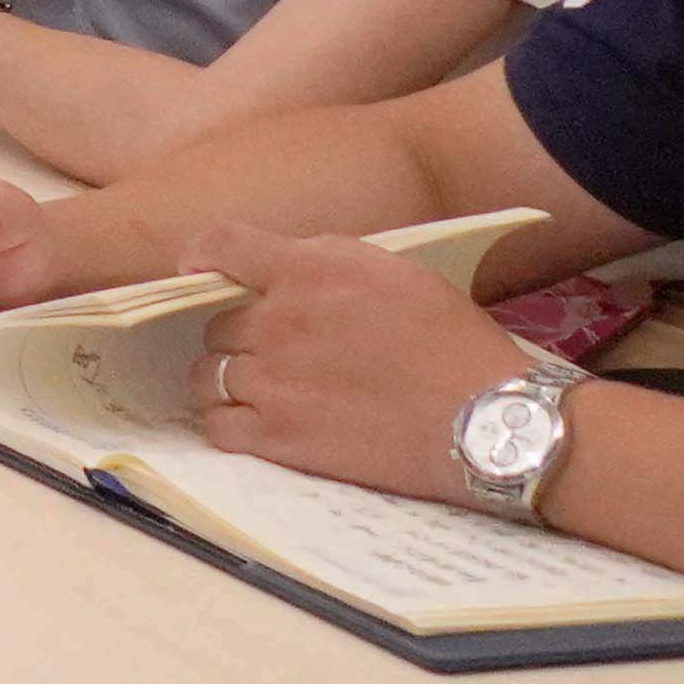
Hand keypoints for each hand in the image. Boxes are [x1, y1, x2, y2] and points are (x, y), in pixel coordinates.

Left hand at [181, 222, 527, 499]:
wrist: (485, 417)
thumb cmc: (451, 341)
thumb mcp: (394, 271)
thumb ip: (326, 261)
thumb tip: (278, 265)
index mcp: (307, 272)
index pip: (220, 246)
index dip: (202, 257)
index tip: (199, 271)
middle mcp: (277, 323)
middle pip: (217, 323)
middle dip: (240, 334)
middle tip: (276, 350)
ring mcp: (271, 383)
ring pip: (207, 374)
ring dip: (228, 379)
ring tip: (264, 388)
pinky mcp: (277, 437)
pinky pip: (218, 426)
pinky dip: (228, 422)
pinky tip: (254, 422)